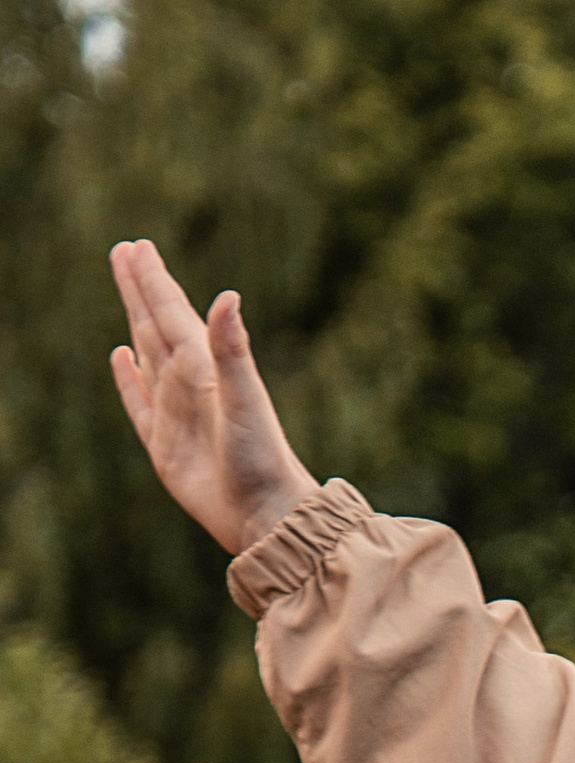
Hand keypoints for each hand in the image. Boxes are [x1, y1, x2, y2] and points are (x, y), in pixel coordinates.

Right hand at [107, 240, 321, 558]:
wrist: (266, 515)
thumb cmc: (262, 458)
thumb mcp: (245, 399)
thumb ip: (232, 350)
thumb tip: (228, 296)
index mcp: (205, 368)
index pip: (172, 313)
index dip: (154, 280)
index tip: (138, 247)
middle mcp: (188, 384)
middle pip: (156, 324)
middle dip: (140, 288)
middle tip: (125, 250)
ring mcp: (174, 412)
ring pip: (146, 354)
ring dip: (134, 322)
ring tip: (126, 291)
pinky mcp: (163, 445)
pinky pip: (137, 403)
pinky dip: (127, 379)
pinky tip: (121, 357)